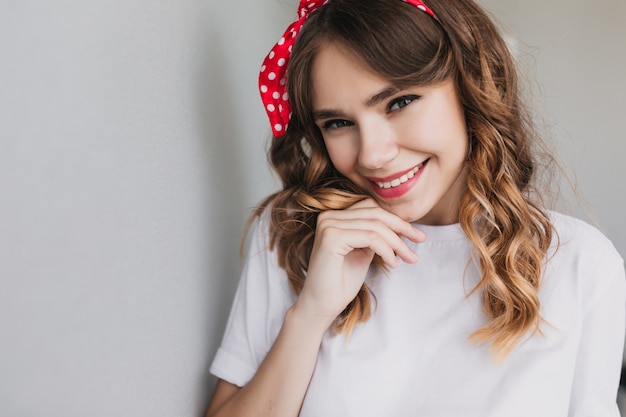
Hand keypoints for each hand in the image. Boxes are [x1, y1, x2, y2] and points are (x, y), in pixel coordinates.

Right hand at [293, 199, 425, 326]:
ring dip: (397, 243)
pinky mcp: (332, 237)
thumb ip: (375, 235)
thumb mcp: (363, 252)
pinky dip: (386, 250)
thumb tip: (401, 225)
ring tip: (409, 258)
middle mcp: (329, 216)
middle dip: (402, 228)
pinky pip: (370, 238)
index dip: (396, 220)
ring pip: (376, 226)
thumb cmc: (341, 282)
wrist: (322, 305)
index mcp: (335, 216)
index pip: (372, 208)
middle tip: (421, 241)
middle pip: (376, 213)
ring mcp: (329, 225)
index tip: (416, 236)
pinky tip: (393, 264)